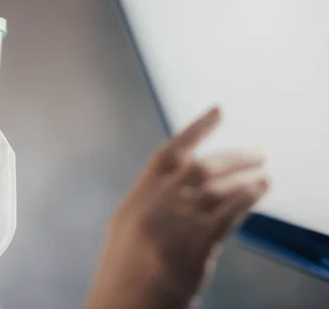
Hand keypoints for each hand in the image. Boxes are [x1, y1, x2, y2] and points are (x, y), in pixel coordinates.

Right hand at [85, 107, 269, 308]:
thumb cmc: (124, 279)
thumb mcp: (127, 235)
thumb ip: (151, 206)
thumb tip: (185, 187)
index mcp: (132, 204)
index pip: (165, 156)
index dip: (193, 130)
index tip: (217, 112)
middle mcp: (150, 210)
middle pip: (197, 168)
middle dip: (232, 156)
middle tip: (258, 152)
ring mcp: (170, 229)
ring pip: (215, 188)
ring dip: (246, 176)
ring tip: (265, 173)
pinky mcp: (192, 250)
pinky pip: (226, 214)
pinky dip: (247, 197)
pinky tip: (259, 191)